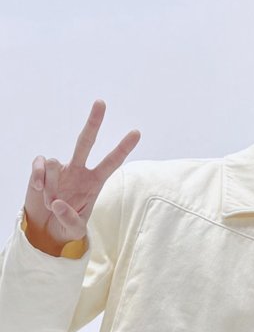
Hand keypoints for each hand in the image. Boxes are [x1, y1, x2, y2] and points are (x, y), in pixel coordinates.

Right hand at [24, 100, 139, 254]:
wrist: (46, 226)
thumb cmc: (67, 224)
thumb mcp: (74, 229)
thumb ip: (69, 219)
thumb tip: (57, 204)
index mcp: (94, 182)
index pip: (111, 162)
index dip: (123, 148)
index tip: (136, 132)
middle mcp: (79, 170)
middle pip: (87, 141)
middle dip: (93, 122)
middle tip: (101, 102)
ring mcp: (60, 168)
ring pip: (56, 161)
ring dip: (51, 185)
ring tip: (51, 202)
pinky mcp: (42, 169)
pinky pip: (40, 165)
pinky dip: (38, 178)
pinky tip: (39, 190)